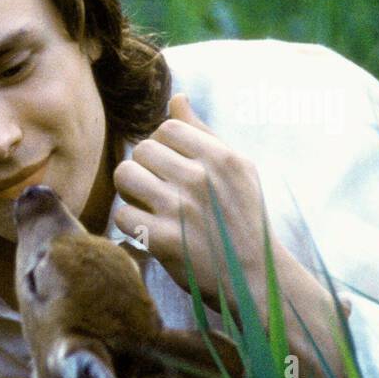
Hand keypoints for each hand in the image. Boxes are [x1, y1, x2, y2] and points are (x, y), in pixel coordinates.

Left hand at [112, 93, 269, 312]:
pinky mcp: (162, 240)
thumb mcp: (237, 171)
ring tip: (148, 206)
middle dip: (145, 168)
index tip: (172, 169)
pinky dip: (131, 225)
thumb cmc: (243, 221)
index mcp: (221, 157)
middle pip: (141, 149)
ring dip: (131, 192)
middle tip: (158, 191)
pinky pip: (122, 214)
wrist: (256, 280)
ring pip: (125, 176)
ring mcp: (180, 209)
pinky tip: (149, 231)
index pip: (166, 128)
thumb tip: (177, 98)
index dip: (162, 148)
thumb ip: (203, 134)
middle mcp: (201, 178)